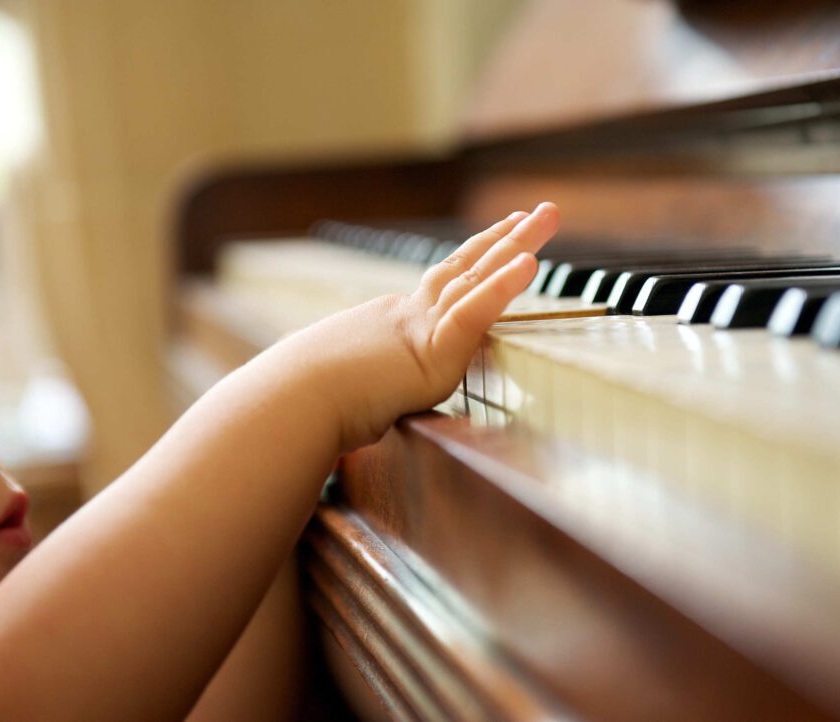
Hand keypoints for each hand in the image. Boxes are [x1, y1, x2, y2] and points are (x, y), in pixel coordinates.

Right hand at [294, 202, 559, 449]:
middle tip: (539, 211)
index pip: (444, 287)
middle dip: (506, 238)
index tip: (501, 238)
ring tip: (548, 215)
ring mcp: (421, 329)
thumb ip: (361, 386)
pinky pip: (473, 313)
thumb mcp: (346, 386)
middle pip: (466, 268)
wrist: (291, 404)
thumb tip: (350, 403)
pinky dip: (502, 287)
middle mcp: (410, 317)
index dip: (476, 261)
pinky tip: (529, 263)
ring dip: (517, 245)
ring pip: (478, 278)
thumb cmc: (308, 402)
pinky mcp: (430, 352)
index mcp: (393, 325)